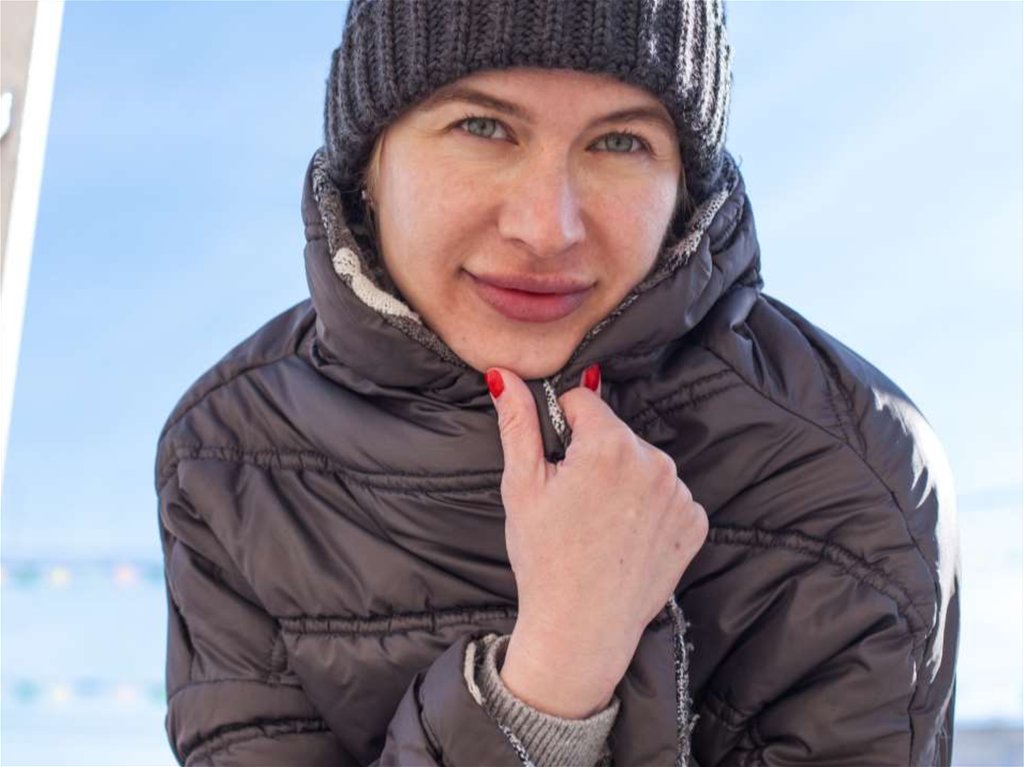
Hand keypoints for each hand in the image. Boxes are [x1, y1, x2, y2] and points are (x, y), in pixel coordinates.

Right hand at [486, 364, 707, 718]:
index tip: (556, 465)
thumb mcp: (521, 486)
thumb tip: (503, 373)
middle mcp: (655, 461)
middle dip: (594, 454)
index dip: (562, 427)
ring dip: (623, 480)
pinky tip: (626, 537)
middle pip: (615, 432)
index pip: (584, 400)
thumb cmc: (544, 558)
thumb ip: (517, 423)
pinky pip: (667, 495)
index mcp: (610, 445)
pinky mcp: (695, 522)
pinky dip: (649, 508)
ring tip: (599, 523)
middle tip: (574, 502)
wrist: (581, 629)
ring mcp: (680, 494)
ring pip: (642, 462)